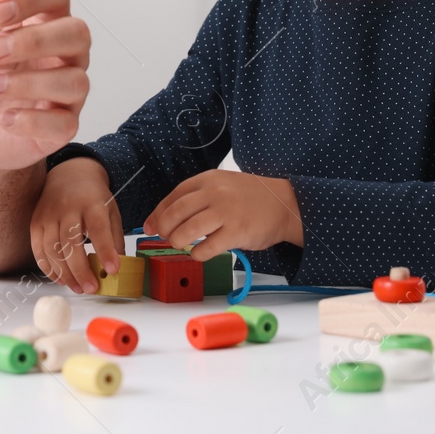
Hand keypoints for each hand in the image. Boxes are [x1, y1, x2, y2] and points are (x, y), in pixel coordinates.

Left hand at [0, 0, 90, 172]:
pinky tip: (5, 118)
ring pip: (74, 81)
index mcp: (43, 22)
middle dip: (35, 40)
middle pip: (77, 33)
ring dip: (28, 83)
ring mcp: (67, 91)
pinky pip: (64, 124)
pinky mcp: (62, 127)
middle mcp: (64, 53)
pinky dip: (32, 121)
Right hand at [30, 157, 122, 293]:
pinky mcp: (36, 222)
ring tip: (78, 288)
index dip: (105, 251)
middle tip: (92, 288)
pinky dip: (49, 268)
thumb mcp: (111, 211)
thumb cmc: (93, 196)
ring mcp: (48, 215)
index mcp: (91, 203)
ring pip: (52, 250)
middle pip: (71, 243)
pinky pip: (38, 250)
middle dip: (81, 270)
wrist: (70, 174)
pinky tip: (61, 279)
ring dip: (65, 274)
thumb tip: (115, 268)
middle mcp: (67, 208)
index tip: (113, 269)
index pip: (98, 229)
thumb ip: (115, 238)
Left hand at [143, 169, 303, 259]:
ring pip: (188, 229)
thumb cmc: (250, 198)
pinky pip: (208, 247)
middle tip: (164, 237)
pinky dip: (198, 253)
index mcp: (208, 179)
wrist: (284, 203)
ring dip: (178, 241)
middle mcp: (215, 193)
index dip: (158, 213)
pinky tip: (199, 253)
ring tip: (179, 245)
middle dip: (164, 228)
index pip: (174, 196)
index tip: (150, 226)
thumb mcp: (222, 185)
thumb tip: (167, 217)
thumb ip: (198, 197)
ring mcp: (226, 212)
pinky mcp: (237, 231)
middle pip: (176, 212)